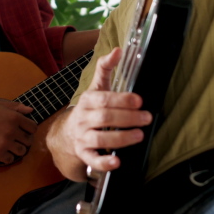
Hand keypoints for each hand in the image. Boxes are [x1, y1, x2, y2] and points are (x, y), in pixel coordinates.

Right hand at [0, 99, 36, 164]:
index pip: (33, 128)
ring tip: (9, 146)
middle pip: (29, 141)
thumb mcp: (0, 105)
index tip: (23, 131)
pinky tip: (1, 151)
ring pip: (21, 151)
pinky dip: (7, 157)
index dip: (29, 130)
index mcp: (14, 118)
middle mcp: (12, 130)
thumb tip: (31, 110)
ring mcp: (4, 143)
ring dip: (16, 150)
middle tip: (15, 140)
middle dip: (23, 140)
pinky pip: (10, 159)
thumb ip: (17, 107)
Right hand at [62, 48, 151, 173]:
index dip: (121, 100)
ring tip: (139, 135)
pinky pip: (92, 160)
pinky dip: (104, 163)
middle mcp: (84, 119)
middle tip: (146, 118)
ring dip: (121, 138)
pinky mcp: (84, 154)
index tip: (139, 101)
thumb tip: (118, 50)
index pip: (104, 99)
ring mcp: (83, 137)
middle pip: (105, 118)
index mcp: (88, 101)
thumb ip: (106, 67)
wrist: (67, 133)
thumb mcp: (96, 87)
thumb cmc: (89, 108)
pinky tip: (117, 162)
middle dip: (127, 118)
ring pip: (100, 139)